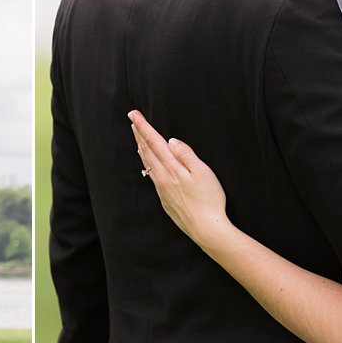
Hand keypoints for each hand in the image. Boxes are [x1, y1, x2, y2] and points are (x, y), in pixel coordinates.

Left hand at [129, 110, 230, 249]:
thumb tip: (171, 140)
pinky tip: (149, 164)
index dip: (143, 126)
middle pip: (147, 151)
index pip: (154, 142)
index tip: (133, 114)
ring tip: (137, 138)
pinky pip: (152, 177)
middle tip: (132, 120)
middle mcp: (162, 178)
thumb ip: (186, 154)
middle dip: (139, 134)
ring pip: (147, 164)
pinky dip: (147, 164)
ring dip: (141, 148)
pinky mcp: (165, 200)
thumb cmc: (209, 200)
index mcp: (172, 168)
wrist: (206, 229)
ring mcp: (162, 190)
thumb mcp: (203, 172)